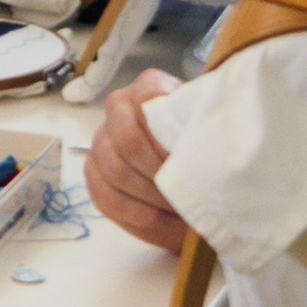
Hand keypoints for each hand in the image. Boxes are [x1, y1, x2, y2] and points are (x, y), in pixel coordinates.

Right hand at [87, 69, 193, 251]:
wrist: (193, 184)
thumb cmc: (204, 155)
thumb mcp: (212, 136)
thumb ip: (205, 130)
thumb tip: (205, 146)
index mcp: (150, 88)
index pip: (147, 98)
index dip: (168, 134)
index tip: (191, 157)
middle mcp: (120, 108)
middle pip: (127, 138)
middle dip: (159, 171)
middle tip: (184, 189)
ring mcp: (102, 141)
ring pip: (114, 169)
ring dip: (150, 194)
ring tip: (178, 207)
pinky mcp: (94, 174)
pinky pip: (104, 195)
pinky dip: (136, 212)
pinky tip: (160, 218)